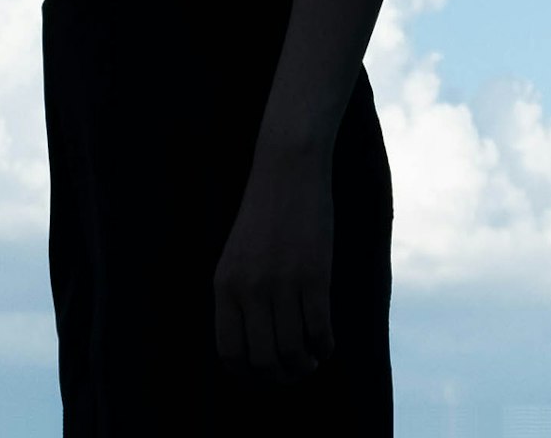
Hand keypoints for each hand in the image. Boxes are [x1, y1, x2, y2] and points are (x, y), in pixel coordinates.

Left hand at [209, 145, 334, 382]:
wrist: (288, 170)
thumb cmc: (264, 215)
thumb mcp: (235, 257)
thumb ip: (237, 298)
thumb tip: (251, 348)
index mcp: (223, 287)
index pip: (229, 353)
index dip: (248, 376)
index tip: (263, 379)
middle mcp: (248, 290)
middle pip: (263, 360)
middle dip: (280, 376)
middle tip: (294, 371)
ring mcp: (281, 284)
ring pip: (292, 351)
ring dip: (304, 365)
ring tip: (311, 360)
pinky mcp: (314, 276)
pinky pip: (319, 330)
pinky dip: (324, 347)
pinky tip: (326, 344)